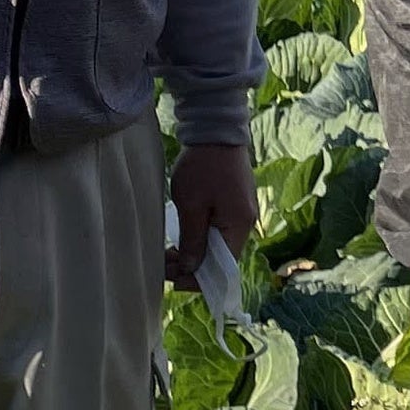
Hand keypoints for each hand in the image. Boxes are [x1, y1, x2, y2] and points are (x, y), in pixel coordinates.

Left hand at [167, 141, 256, 283]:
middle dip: (192, 267)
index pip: (222, 269)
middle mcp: (247, 223)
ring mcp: (243, 213)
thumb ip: (193, 240)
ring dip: (195, 252)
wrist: (217, 130)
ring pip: (219, 245)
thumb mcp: (191, 205)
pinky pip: (220, 231)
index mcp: (239, 226)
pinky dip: (201, 238)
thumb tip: (192, 269)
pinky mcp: (236, 203)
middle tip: (163, 264)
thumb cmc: (202, 167)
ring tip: (169, 252)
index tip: (171, 277)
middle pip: (221, 259)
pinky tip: (183, 236)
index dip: (197, 279)